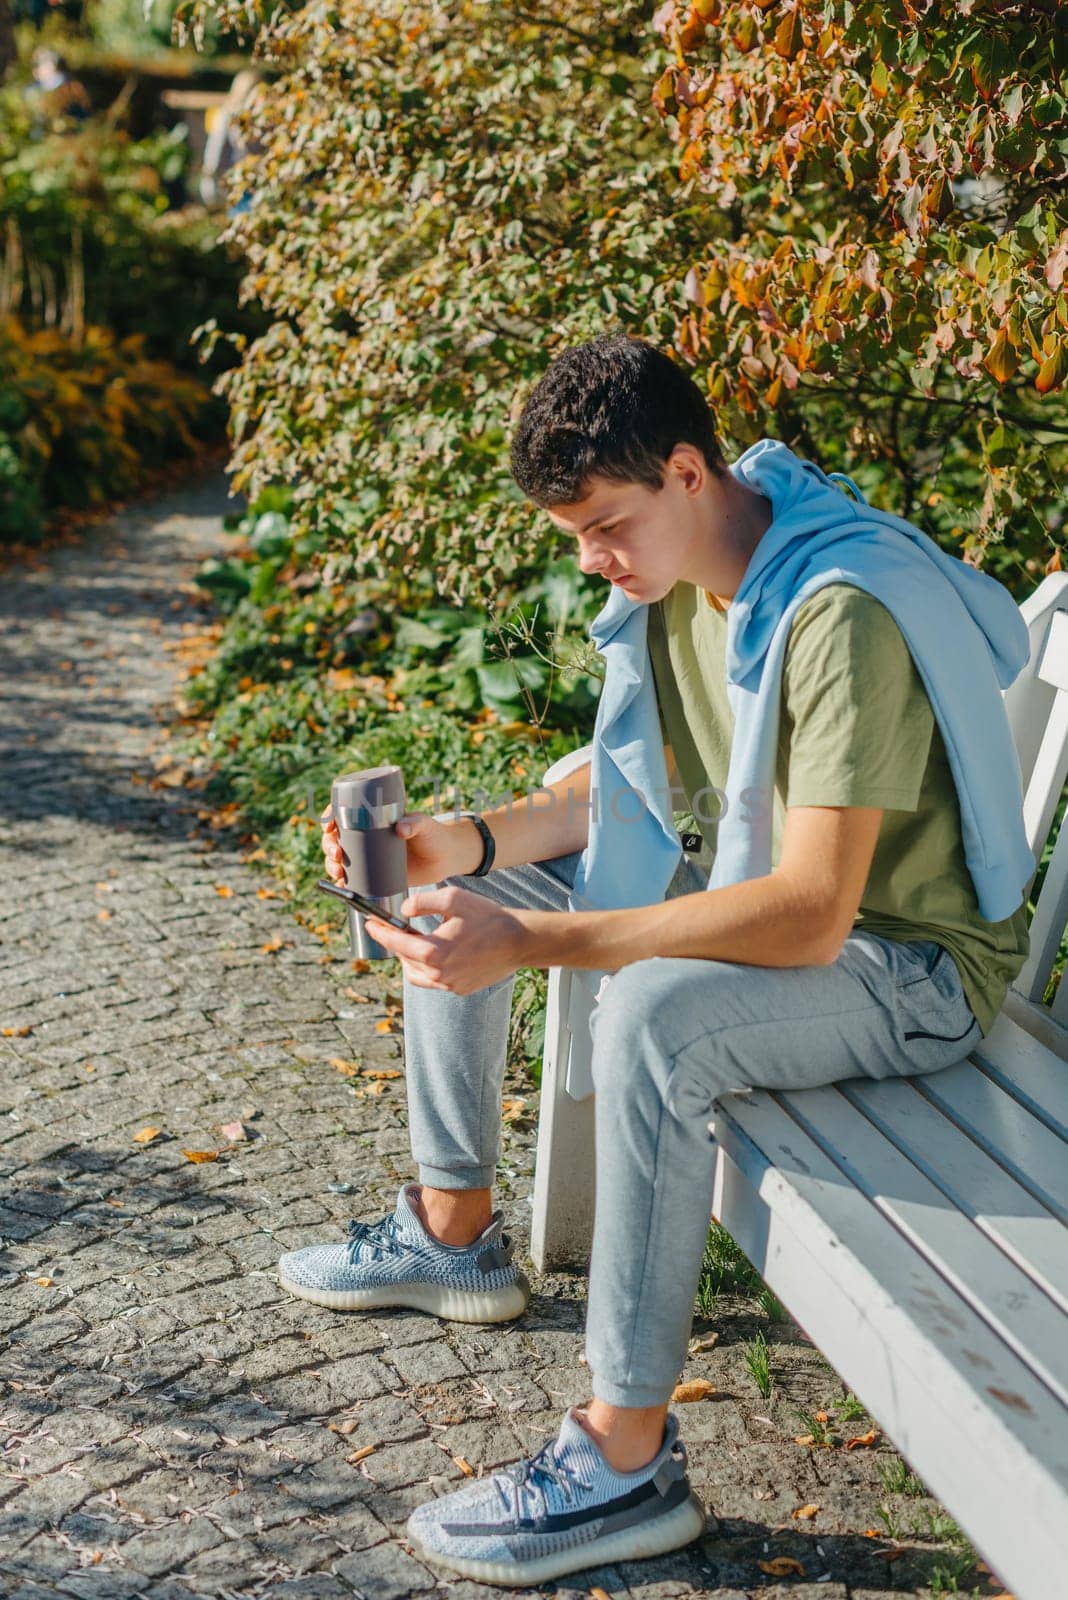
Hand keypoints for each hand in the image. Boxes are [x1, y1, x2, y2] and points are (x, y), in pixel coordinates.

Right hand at [320, 807, 480, 887]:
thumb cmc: (434, 835)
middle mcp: (366, 837)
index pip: (343, 814)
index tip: (329, 825)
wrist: (445, 859)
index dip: (330, 818)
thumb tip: (401, 828)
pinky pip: (352, 879)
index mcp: (373, 819)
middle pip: (335, 839)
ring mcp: (369, 857)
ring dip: (331, 865)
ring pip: (339, 859)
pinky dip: (343, 883)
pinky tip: (340, 886)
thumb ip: (415, 823)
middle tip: (337, 853)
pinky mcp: (374, 875)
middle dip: (328, 846)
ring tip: (338, 871)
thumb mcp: (424, 825)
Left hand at [366, 884, 531, 993]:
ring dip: (411, 958)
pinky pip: (434, 981)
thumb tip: (404, 910)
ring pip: (416, 974)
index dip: (379, 932)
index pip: (395, 943)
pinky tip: (436, 954)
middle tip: (395, 927)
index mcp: (434, 952)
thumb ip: (423, 901)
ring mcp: (449, 985)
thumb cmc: (489, 918)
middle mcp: (439, 974)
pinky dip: (428, 968)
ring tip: (416, 941)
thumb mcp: (454, 898)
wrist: (519, 941)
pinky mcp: (460, 989)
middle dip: (397, 943)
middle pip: (404, 959)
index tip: (370, 924)